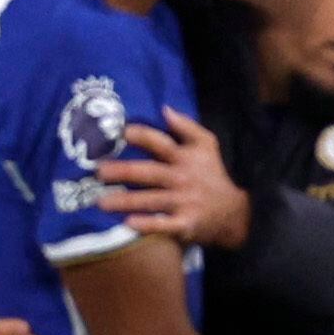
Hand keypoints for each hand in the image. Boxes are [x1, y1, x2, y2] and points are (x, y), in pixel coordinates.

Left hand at [96, 108, 251, 247]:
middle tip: (98, 171)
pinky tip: (128, 224)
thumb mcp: (207, 144)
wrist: (234, 212)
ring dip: (126, 201)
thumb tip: (164, 109)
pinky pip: (164, 225)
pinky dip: (147, 225)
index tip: (122, 133)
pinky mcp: (185, 224)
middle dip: (123, 171)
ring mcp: (183, 202)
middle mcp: (181, 178)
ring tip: (101, 202)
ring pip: (150, 200)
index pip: (161, 143)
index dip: (143, 136)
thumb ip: (186, 126)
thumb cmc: (213, 174)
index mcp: (184, 157)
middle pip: (149, 172)